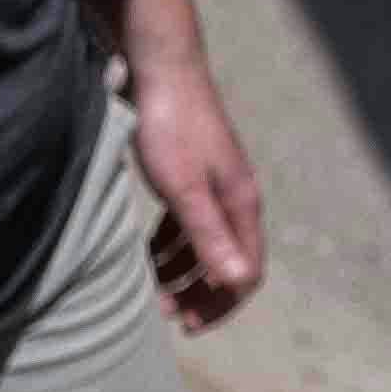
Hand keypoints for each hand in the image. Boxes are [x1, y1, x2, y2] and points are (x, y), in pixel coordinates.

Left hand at [128, 59, 266, 330]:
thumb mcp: (185, 189)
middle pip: (228, 261)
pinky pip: (186, 221)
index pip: (246, 272)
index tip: (187, 326)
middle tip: (165, 315)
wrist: (160, 66)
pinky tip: (144, 251)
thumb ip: (210, 237)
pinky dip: (169, 244)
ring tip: (149, 290)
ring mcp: (214, 182)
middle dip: (199, 294)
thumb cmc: (169, 125)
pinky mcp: (192, 170)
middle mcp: (234, 196)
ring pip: (204, 242)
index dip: (221, 305)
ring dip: (180, 271)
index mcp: (240, 204)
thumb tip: (239, 283)